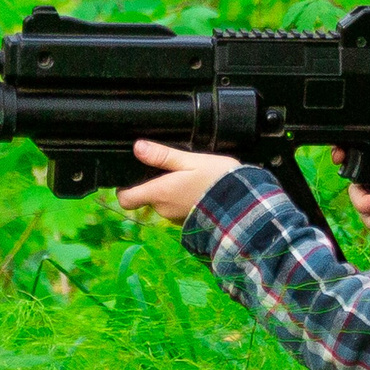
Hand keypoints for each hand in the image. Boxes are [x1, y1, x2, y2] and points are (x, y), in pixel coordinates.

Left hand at [114, 139, 242, 224]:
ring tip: (188, 176)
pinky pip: (178, 208)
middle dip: (154, 184)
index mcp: (160, 193)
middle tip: (170, 168)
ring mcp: (176, 218)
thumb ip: (163, 155)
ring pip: (163, 203)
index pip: (126, 199)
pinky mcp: (189, 222)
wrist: (245, 206)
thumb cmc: (217, 180)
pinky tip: (197, 188)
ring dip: (170, 191)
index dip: (124, 189)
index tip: (131, 176)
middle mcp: (164, 209)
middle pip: (147, 197)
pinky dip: (182, 199)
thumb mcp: (190, 161)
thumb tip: (137, 147)